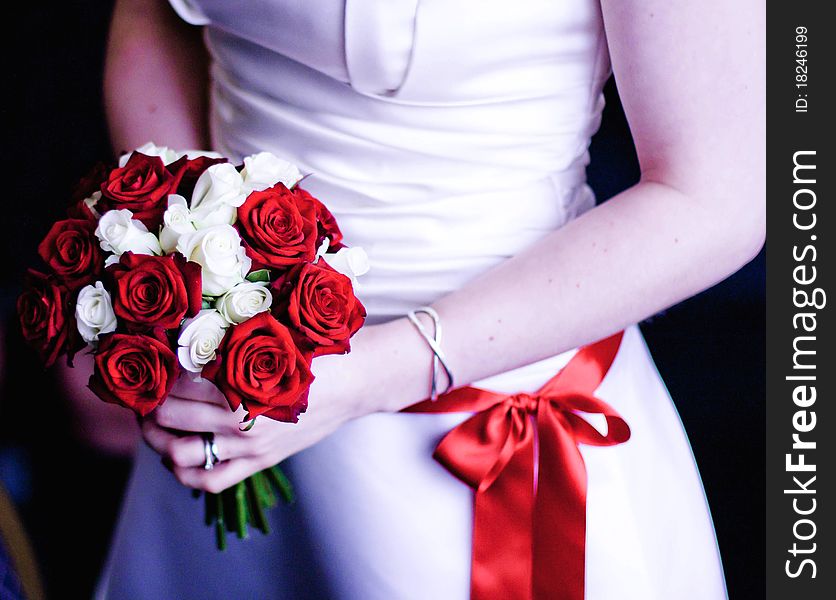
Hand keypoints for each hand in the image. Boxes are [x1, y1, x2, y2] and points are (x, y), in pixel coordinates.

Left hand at [142, 337, 373, 493]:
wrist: (356, 381)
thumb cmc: (316, 351)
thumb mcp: (274, 337)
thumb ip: (232, 338)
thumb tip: (185, 331)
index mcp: (241, 383)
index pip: (176, 382)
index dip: (156, 372)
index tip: (150, 362)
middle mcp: (240, 419)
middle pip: (168, 417)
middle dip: (148, 405)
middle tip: (145, 391)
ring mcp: (249, 446)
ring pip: (180, 453)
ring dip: (156, 439)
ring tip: (152, 423)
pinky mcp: (260, 461)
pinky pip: (210, 481)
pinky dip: (184, 473)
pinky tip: (176, 455)